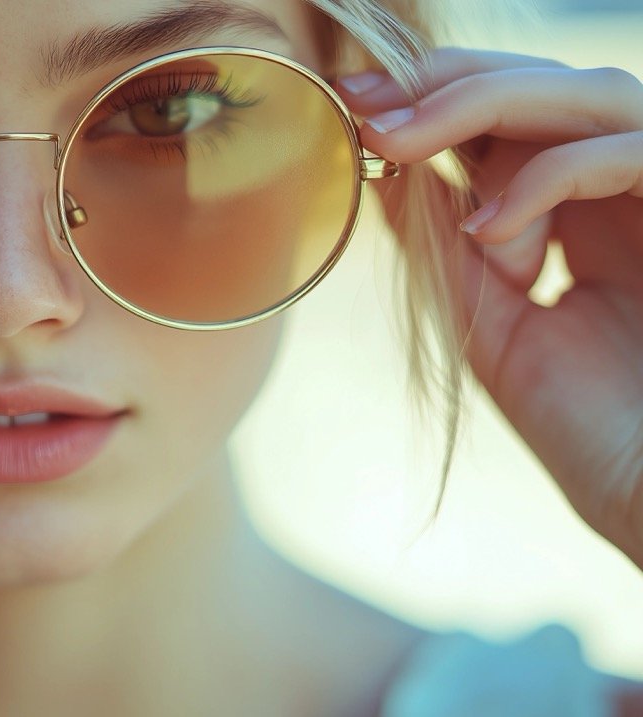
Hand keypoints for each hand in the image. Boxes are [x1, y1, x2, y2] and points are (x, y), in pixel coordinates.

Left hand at [340, 48, 642, 568]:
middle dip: (448, 83)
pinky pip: (633, 152)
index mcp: (584, 215)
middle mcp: (630, 195)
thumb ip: (448, 247)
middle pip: (549, 86)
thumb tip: (380, 173)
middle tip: (366, 102)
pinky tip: (488, 229)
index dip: (435, 97)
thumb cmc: (589, 429)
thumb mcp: (493, 322)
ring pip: (592, 96)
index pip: (512, 119)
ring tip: (399, 143)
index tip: (353, 103)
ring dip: (482, 107)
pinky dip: (549, 175)